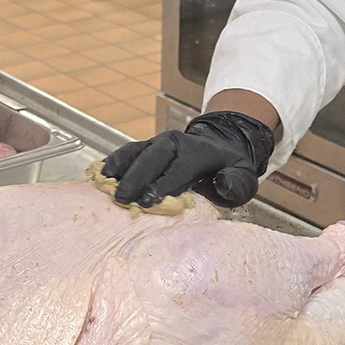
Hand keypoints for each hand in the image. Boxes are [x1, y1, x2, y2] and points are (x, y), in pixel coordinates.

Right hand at [101, 110, 276, 208]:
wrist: (218, 146)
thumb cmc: (228, 169)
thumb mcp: (243, 176)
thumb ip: (236, 182)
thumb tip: (221, 184)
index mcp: (198, 152)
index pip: (179, 168)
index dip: (164, 184)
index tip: (149, 201)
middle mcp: (174, 143)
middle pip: (152, 157)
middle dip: (137, 177)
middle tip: (123, 198)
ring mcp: (156, 144)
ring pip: (135, 151)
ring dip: (120, 168)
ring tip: (104, 185)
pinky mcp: (144, 148)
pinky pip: (126, 152)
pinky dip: (112, 162)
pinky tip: (100, 175)